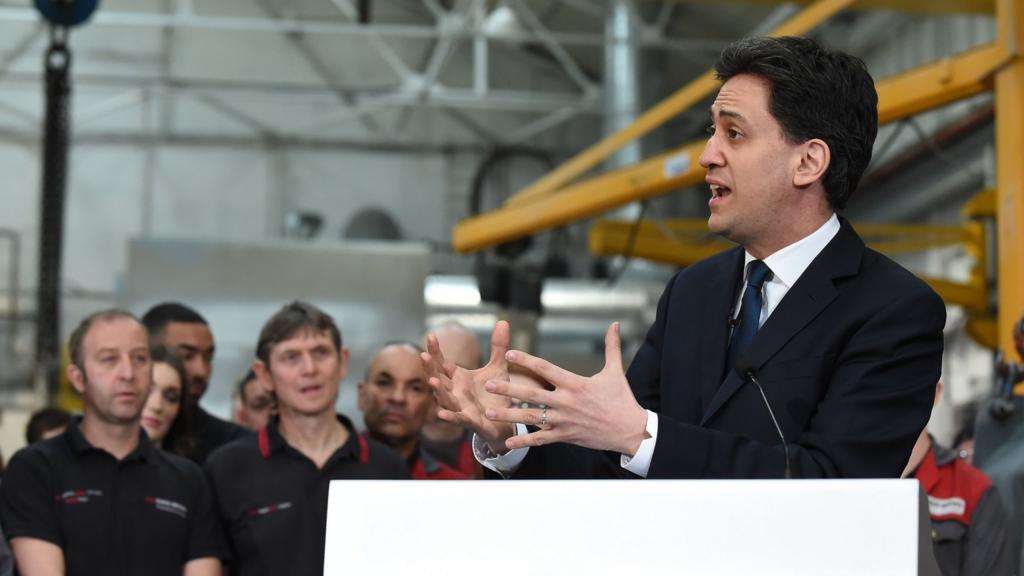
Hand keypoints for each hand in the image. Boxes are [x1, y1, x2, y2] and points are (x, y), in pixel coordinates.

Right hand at [423, 321, 516, 453]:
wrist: (504, 420)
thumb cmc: (495, 393)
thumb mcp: (498, 367)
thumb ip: (498, 346)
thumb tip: (503, 321)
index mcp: (458, 377)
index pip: (441, 362)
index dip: (435, 350)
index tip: (430, 336)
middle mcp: (454, 391)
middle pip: (438, 378)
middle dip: (430, 368)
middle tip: (423, 355)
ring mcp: (460, 407)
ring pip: (444, 398)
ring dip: (437, 390)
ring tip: (431, 381)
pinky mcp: (469, 421)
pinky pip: (457, 419)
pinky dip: (449, 417)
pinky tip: (441, 414)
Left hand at [484, 322, 648, 454]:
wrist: (630, 430)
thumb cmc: (622, 399)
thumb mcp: (615, 371)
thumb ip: (611, 346)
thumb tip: (616, 324)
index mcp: (575, 384)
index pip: (545, 369)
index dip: (526, 361)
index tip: (509, 354)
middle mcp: (566, 402)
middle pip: (531, 393)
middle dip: (508, 388)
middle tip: (489, 384)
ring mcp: (564, 420)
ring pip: (531, 417)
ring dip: (509, 415)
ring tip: (490, 412)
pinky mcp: (566, 436)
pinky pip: (542, 439)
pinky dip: (525, 440)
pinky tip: (508, 441)